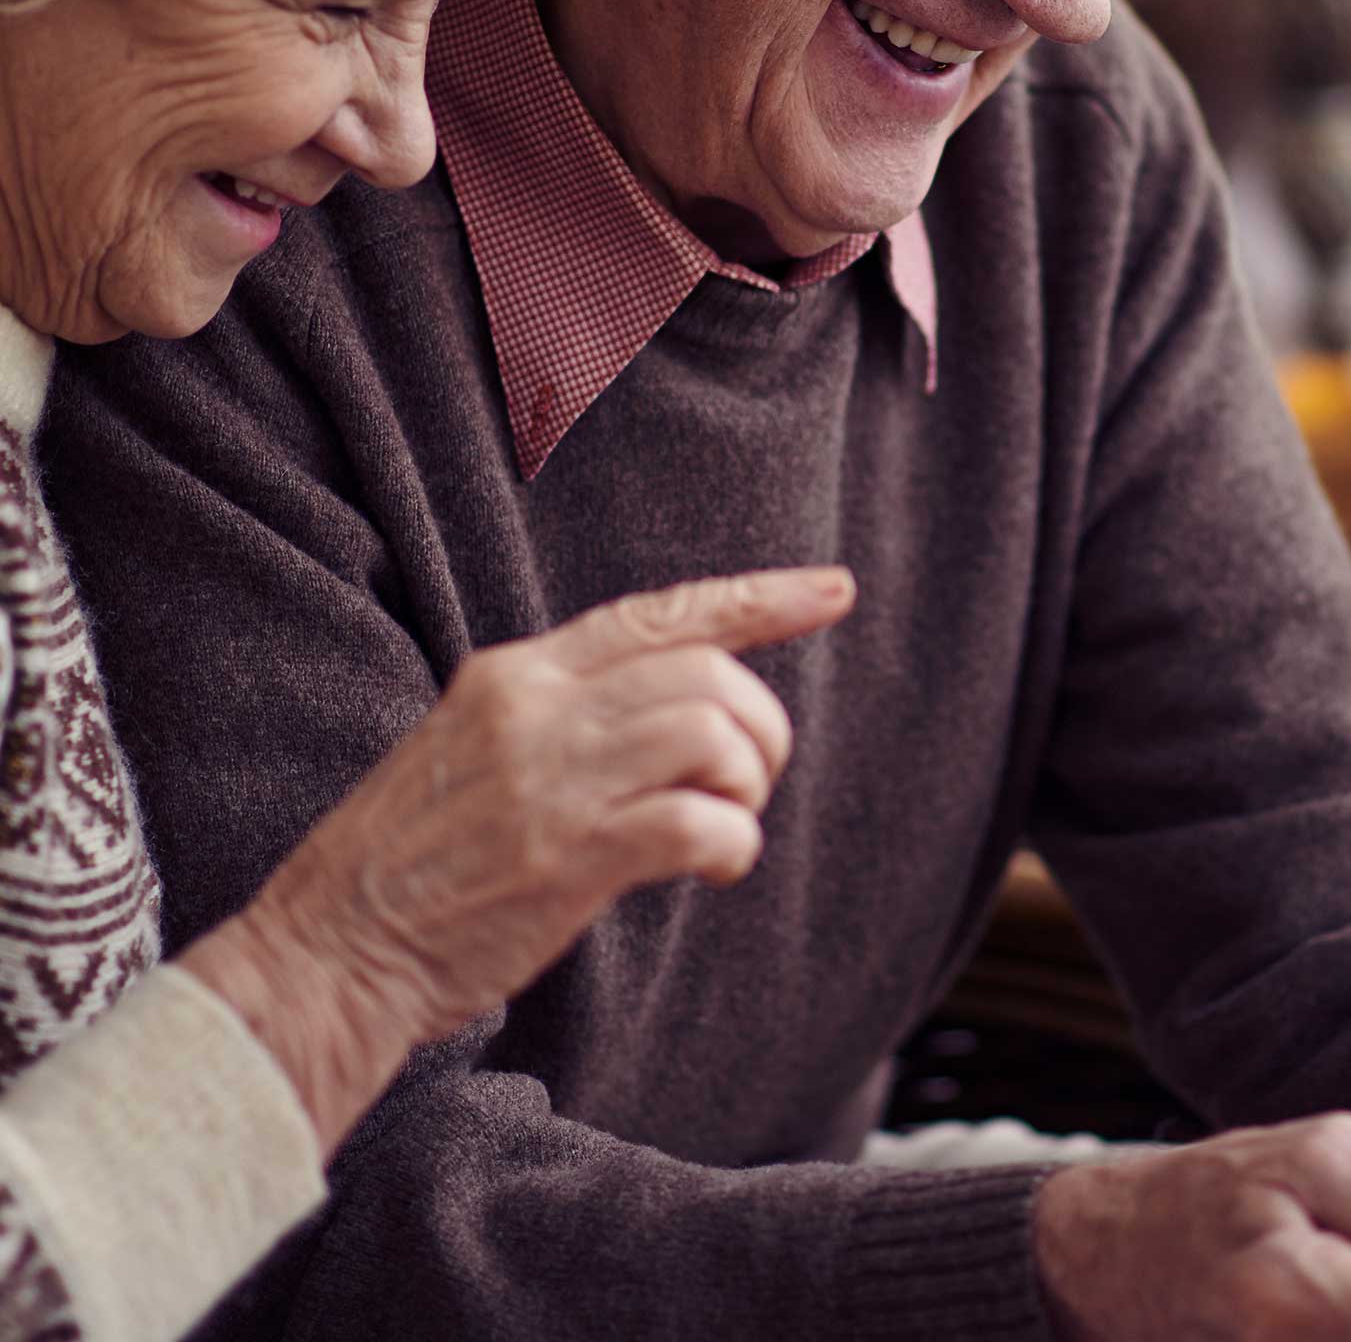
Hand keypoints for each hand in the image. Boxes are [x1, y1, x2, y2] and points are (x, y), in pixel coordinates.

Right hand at [181, 565, 851, 1152]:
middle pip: (707, 672)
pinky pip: (699, 823)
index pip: (660, 612)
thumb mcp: (479, 744)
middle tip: (746, 783)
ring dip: (748, 786)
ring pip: (713, 733)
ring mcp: (550, 779)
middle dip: (761, 726)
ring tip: (722, 826)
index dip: (759, 599)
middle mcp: (538, 707)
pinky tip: (713, 868)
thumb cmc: (414, 860)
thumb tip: (681, 706)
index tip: (833, 591)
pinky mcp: (566, 856)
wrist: (325, 953)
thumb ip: (569, 712)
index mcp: (518, 672)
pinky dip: (732, 845)